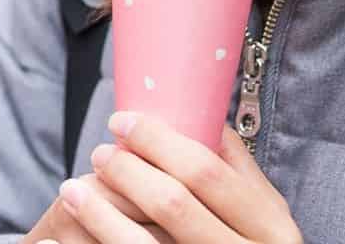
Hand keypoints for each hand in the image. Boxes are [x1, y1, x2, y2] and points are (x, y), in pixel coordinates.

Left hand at [40, 113, 302, 243]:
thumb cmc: (249, 242)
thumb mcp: (261, 211)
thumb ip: (235, 168)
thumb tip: (196, 113)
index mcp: (271, 227)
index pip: (206, 172)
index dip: (158, 141)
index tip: (122, 121)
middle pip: (174, 205)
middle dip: (129, 172)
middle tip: (100, 152)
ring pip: (145, 242)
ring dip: (101, 212)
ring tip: (73, 187)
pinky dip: (103, 235)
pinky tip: (80, 220)